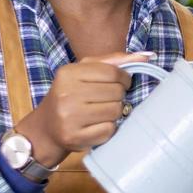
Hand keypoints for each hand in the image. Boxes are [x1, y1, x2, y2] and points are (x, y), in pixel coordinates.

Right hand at [14, 51, 151, 167]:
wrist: (46, 127)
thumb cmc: (71, 95)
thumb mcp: (84, 72)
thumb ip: (114, 61)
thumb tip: (147, 56)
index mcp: (68, 73)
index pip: (113, 72)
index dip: (124, 78)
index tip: (123, 83)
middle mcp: (67, 94)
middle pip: (116, 92)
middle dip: (118, 96)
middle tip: (107, 100)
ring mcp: (69, 117)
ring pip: (116, 111)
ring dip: (115, 112)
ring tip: (102, 112)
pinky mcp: (74, 136)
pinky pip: (109, 129)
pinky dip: (108, 128)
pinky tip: (96, 125)